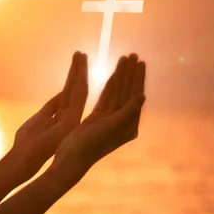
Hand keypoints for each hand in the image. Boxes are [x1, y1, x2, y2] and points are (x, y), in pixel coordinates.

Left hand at [8, 51, 88, 183]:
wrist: (25, 159)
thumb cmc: (28, 142)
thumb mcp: (39, 119)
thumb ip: (51, 107)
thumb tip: (61, 94)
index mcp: (62, 117)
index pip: (68, 93)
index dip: (72, 78)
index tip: (76, 63)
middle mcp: (70, 116)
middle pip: (74, 89)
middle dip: (77, 70)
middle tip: (80, 53)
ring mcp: (73, 119)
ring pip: (79, 90)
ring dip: (80, 71)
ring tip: (81, 54)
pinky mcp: (72, 120)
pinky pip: (79, 95)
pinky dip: (80, 79)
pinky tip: (81, 67)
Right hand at [48, 54, 145, 185]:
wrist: (71, 158)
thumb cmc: (92, 145)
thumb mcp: (112, 127)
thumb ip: (128, 111)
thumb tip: (142, 96)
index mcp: (130, 125)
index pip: (136, 96)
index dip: (138, 78)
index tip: (140, 62)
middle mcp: (123, 121)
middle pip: (128, 91)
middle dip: (131, 73)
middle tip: (134, 55)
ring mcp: (110, 119)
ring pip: (118, 92)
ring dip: (121, 75)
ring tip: (125, 58)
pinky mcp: (98, 118)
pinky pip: (107, 97)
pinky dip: (111, 85)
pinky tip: (114, 74)